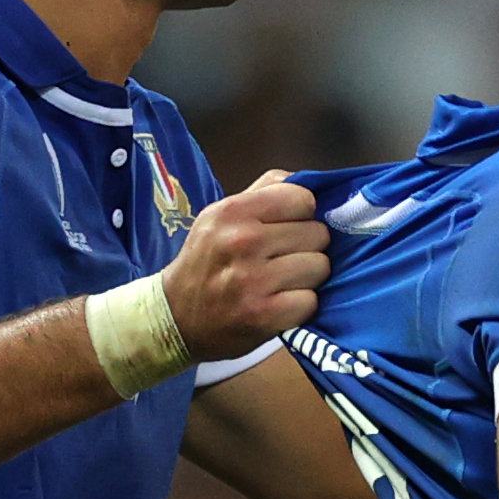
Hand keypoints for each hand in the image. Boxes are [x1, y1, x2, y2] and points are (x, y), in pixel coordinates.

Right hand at [163, 170, 330, 349]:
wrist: (177, 316)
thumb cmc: (207, 261)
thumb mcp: (220, 216)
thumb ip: (263, 193)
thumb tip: (308, 182)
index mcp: (233, 211)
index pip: (303, 198)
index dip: (303, 214)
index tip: (289, 227)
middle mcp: (243, 241)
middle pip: (318, 234)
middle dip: (308, 246)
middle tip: (283, 258)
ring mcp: (254, 280)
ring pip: (321, 267)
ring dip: (308, 277)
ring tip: (282, 281)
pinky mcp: (266, 314)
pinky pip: (312, 301)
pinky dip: (302, 305)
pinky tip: (280, 304)